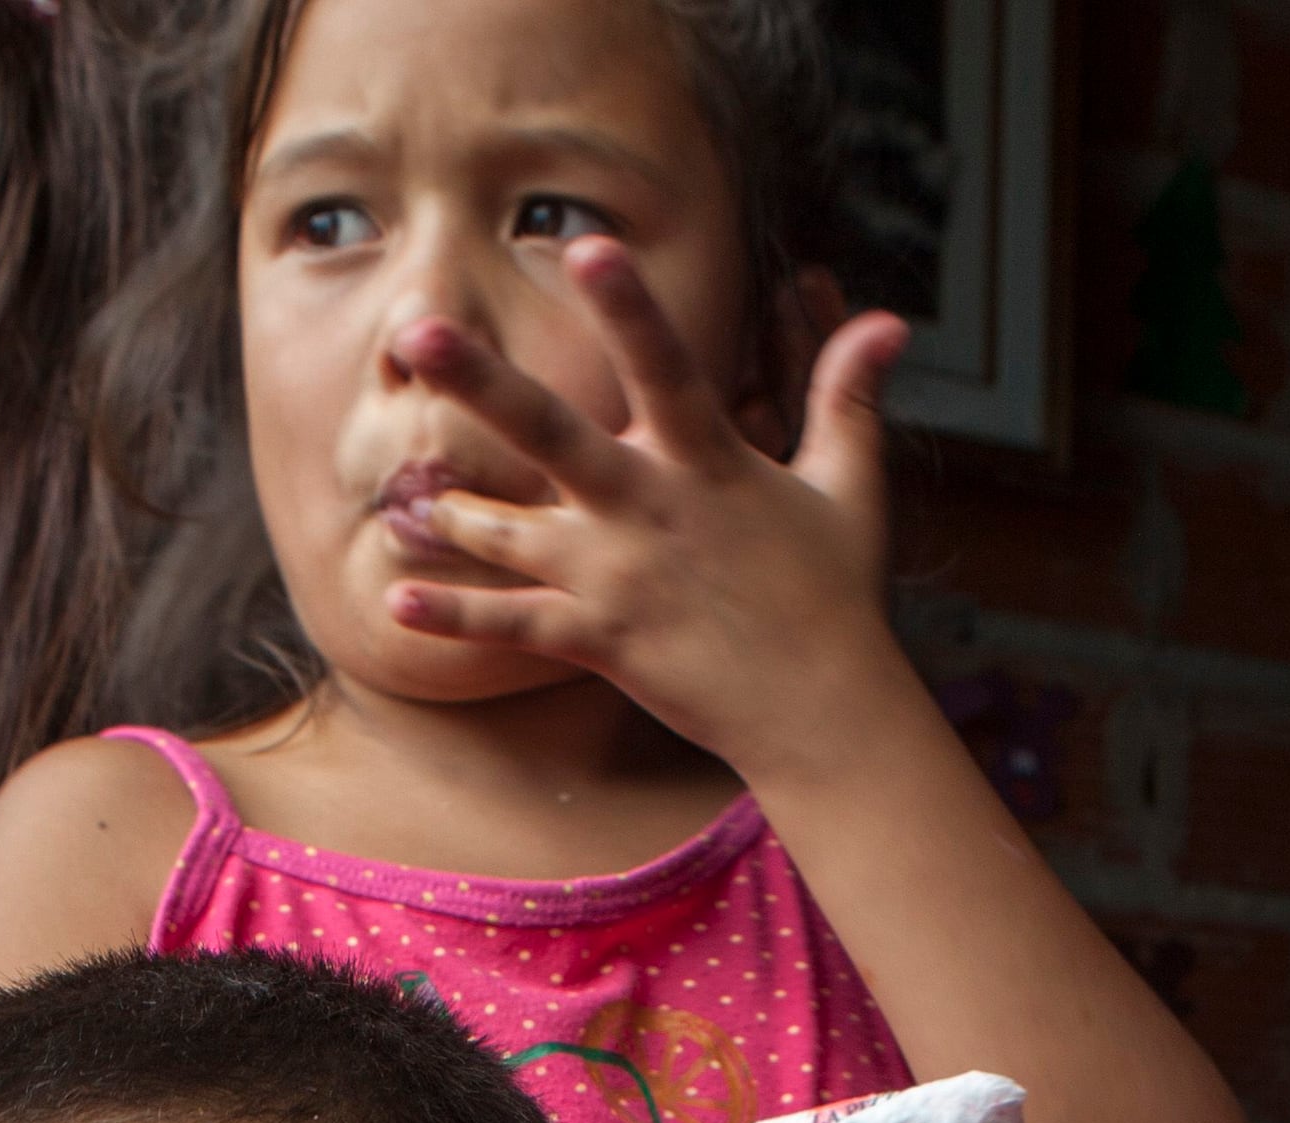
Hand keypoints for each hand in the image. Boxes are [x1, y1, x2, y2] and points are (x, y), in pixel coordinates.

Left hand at [385, 243, 916, 774]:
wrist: (823, 711)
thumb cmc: (837, 596)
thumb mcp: (849, 489)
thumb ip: (847, 399)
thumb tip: (890, 322)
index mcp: (709, 463)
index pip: (666, 366)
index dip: (629, 307)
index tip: (588, 245)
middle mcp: (650, 510)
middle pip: (552, 434)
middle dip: (483, 382)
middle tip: (420, 332)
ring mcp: (618, 578)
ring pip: (513, 534)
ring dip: (454, 514)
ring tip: (402, 497)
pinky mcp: (601, 641)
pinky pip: (514, 626)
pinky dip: (455, 616)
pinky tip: (398, 597)